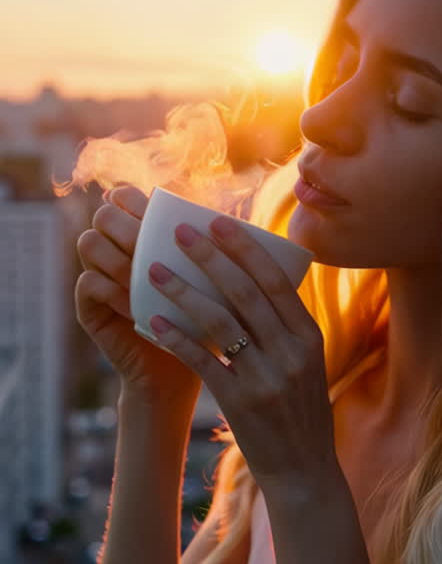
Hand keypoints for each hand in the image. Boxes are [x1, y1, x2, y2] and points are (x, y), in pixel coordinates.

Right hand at [74, 185, 201, 410]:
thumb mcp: (214, 281)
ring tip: (149, 279)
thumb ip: (214, 249)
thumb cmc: (210, 320)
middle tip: (154, 250)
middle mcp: (115, 249)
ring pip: (90, 243)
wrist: (189, 368)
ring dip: (120, 257)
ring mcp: (99, 275)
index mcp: (141, 234)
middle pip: (105, 214)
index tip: (168, 220)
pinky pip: (88, 283)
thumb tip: (230, 220)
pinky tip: (137, 307)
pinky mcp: (89, 307)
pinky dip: (113, 291)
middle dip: (128, 227)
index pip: (125, 195)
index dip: (137, 198)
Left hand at [145, 215, 336, 488]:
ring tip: (153, 271)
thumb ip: (286, 327)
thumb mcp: (306, 363)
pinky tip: (153, 320)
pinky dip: (177, 337)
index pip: (275, 280)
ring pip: (219, 321)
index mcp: (309, 336)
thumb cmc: (301, 412)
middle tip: (178, 233)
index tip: (218, 222)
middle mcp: (291, 352)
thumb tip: (255, 280)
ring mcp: (267, 378)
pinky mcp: (242, 403)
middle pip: (244, 292)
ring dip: (183, 291)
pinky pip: (203, 361)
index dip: (244, 248)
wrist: (305, 470)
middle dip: (209, 257)